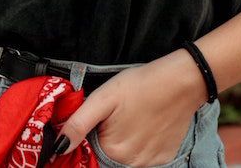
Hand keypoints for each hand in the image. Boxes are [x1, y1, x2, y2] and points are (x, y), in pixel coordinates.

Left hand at [53, 49, 206, 166]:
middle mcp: (131, 164)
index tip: (97, 120)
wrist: (182, 81)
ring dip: (123, 141)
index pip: (88, 153)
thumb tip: (58, 147)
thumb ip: (79, 122)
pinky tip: (146, 122)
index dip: (87, 137)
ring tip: (132, 115)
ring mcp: (149, 163)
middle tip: (117, 114)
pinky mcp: (164, 157)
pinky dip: (140, 142)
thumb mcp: (104, 97)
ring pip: (124, 157)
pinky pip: (144, 156)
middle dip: (105, 138)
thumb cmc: (141, 84)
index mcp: (112, 151)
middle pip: (106, 156)